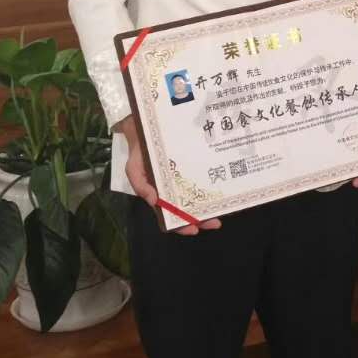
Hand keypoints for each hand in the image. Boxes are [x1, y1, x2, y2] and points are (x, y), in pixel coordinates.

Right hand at [115, 116, 220, 235]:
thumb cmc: (140, 152)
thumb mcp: (133, 169)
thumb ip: (140, 185)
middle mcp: (174, 190)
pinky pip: (202, 180)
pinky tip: (221, 189)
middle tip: (215, 222)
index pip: (171, 216)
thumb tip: (154, 201)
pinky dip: (210, 187)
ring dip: (210, 205)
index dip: (181, 226)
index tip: (194, 229)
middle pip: (189, 210)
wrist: (147, 128)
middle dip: (202, 219)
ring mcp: (185, 179)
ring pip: (199, 197)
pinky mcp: (193, 167)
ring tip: (223, 209)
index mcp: (160, 195)